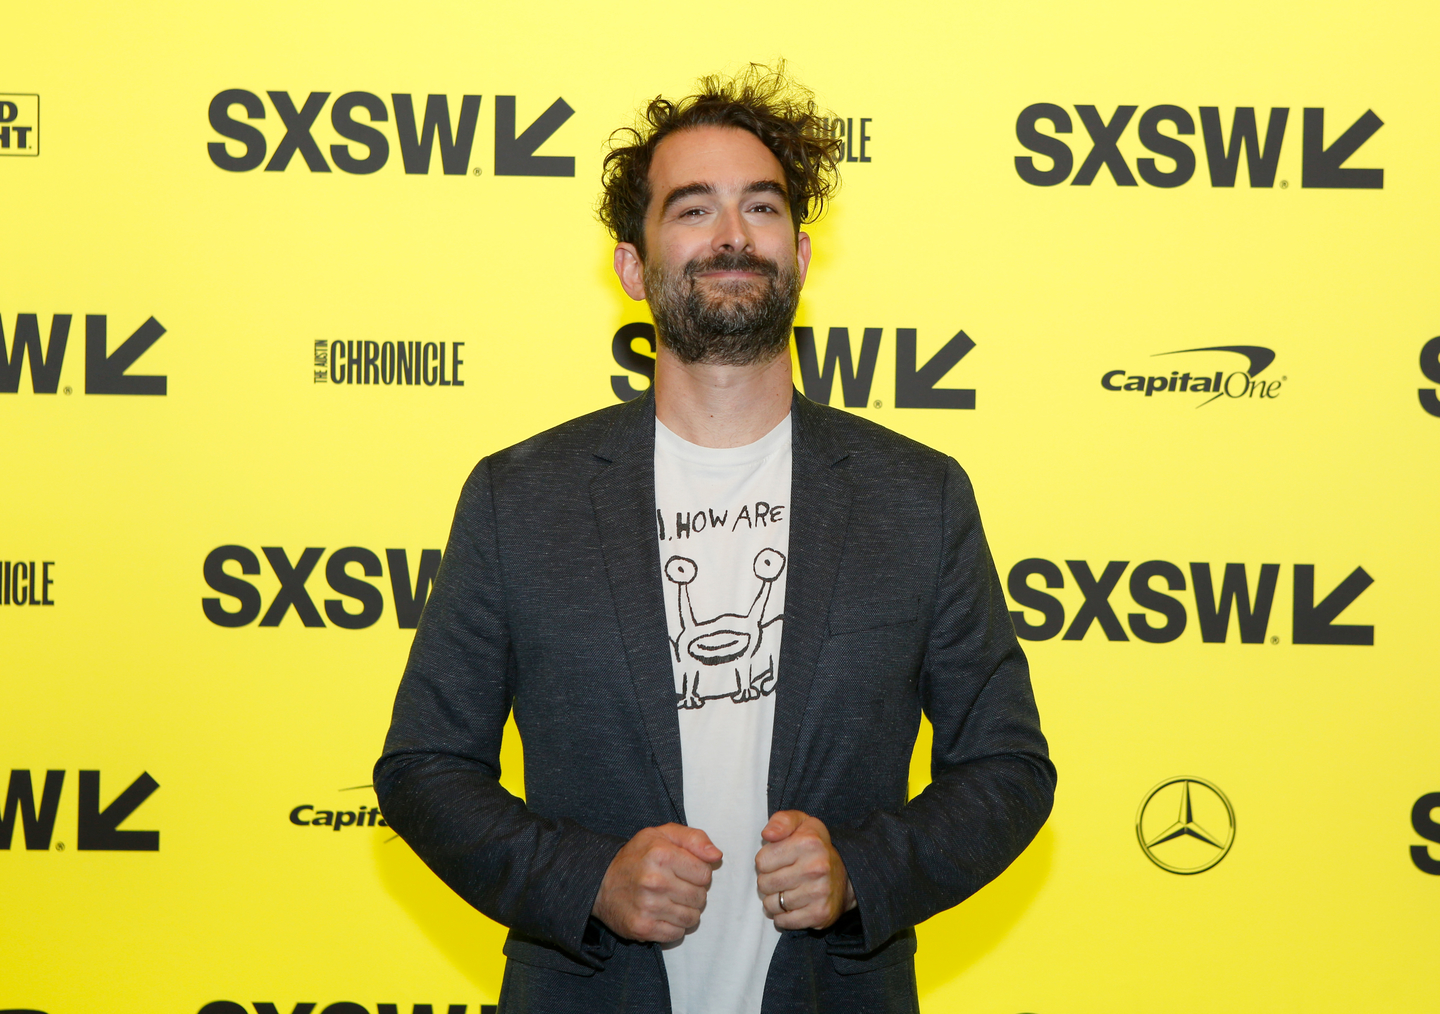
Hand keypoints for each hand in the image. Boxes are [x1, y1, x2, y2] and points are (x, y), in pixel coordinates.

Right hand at [592, 823, 721, 942]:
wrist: (600, 882)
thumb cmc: (637, 856)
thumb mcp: (662, 835)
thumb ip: (694, 839)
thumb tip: (716, 855)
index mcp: (662, 854)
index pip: (705, 873)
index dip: (698, 873)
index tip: (684, 871)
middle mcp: (654, 881)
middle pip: (700, 897)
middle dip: (693, 893)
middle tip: (676, 887)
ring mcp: (648, 907)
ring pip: (692, 918)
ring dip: (686, 911)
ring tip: (670, 901)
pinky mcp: (642, 928)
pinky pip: (677, 934)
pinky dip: (674, 927)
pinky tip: (662, 914)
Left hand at [755, 810, 856, 929]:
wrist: (847, 875)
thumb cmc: (816, 846)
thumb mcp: (801, 823)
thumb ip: (781, 821)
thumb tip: (767, 834)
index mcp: (808, 843)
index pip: (761, 861)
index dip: (766, 861)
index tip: (779, 860)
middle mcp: (815, 868)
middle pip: (764, 884)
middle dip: (768, 881)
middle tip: (783, 876)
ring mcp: (818, 893)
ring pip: (771, 905)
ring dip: (775, 899)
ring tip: (788, 890)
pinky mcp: (820, 915)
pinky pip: (784, 921)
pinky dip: (783, 916)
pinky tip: (793, 905)